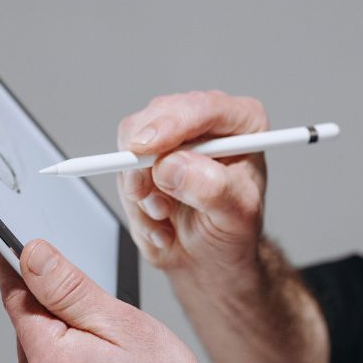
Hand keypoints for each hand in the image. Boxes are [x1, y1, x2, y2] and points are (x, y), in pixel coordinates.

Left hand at [0, 239, 243, 362]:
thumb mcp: (121, 323)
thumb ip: (69, 288)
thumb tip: (31, 256)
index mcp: (47, 361)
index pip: (15, 297)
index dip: (16, 264)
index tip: (13, 240)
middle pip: (28, 322)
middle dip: (54, 302)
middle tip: (99, 303)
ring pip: (40, 347)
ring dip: (63, 332)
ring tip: (111, 343)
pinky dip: (69, 356)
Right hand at [116, 91, 268, 274]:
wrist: (210, 255)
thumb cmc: (232, 229)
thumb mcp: (237, 214)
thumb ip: (211, 189)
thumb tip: (171, 165)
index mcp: (241, 123)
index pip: (204, 108)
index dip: (172, 123)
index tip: (147, 147)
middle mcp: (205, 122)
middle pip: (160, 115)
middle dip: (147, 160)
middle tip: (151, 197)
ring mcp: (172, 136)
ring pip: (132, 140)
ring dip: (141, 187)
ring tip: (166, 214)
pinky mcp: (145, 154)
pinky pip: (122, 167)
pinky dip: (134, 200)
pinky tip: (159, 218)